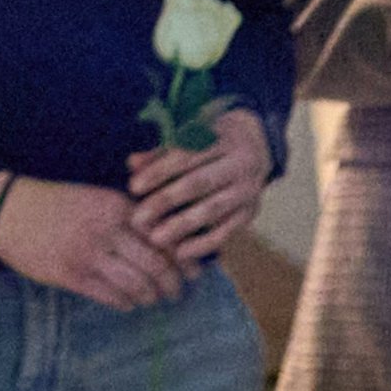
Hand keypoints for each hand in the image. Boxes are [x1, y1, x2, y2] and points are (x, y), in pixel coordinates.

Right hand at [0, 175, 188, 308]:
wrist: (9, 211)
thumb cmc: (58, 204)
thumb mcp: (97, 199)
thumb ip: (128, 218)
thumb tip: (166, 245)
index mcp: (116, 206)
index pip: (162, 237)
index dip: (183, 259)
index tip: (194, 273)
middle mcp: (106, 230)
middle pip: (156, 265)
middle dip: (173, 285)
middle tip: (177, 294)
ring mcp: (88, 254)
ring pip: (136, 285)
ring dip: (150, 297)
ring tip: (153, 300)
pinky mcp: (71, 276)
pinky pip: (111, 297)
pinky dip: (127, 303)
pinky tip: (130, 303)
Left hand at [125, 106, 274, 265]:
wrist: (257, 145)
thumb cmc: (211, 141)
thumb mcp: (191, 138)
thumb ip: (161, 151)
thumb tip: (132, 164)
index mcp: (221, 138)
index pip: (186, 156)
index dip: (158, 172)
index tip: (133, 188)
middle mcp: (239, 163)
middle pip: (198, 183)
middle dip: (165, 202)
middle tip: (138, 220)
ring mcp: (248, 189)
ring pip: (212, 209)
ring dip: (181, 226)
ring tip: (155, 239)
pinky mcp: (250, 212)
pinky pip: (227, 231)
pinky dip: (203, 244)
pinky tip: (180, 253)